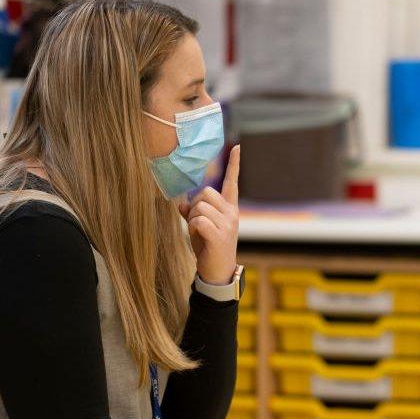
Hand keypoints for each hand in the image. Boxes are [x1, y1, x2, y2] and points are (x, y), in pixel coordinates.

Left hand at [180, 145, 238, 284]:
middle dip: (194, 206)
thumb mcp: (200, 227)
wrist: (217, 271)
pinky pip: (198, 221)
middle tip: (197, 224)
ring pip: (199, 207)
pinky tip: (200, 238)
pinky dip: (193, 229)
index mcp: (230, 208)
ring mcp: (228, 224)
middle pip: (205, 193)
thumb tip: (182, 202)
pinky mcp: (220, 235)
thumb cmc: (208, 247)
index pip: (232, 182)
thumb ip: (192, 212)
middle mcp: (232, 213)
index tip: (237, 147)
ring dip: (192, 220)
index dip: (234, 165)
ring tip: (199, 233)